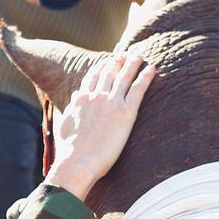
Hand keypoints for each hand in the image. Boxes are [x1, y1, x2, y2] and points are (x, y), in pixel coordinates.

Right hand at [44, 53, 156, 201]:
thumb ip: (73, 109)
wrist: (77, 162)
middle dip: (116, 62)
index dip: (100, 68)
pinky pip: (138, 88)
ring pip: (124, 77)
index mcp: (81, 100)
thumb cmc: (70, 151)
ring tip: (139, 57)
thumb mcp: (66, 125)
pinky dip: (145, 77)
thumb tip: (76, 97)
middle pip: (109, 73)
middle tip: (123, 55)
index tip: (105, 62)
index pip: (92, 78)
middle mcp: (96, 97)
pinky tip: (152, 69)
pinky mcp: (126, 112)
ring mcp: (111, 103)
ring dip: (132, 64)